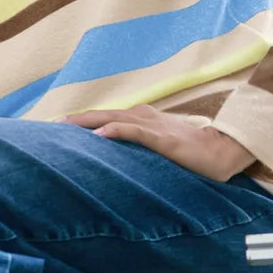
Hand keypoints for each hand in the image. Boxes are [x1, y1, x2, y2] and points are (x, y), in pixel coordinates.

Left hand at [63, 106, 253, 182]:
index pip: (106, 118)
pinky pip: (135, 132)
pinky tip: (100, 135)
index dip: (83, 121)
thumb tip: (115, 156)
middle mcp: (144, 117)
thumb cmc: (190, 151)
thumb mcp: (158, 147)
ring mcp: (153, 126)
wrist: (220, 151)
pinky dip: (116, 131)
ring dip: (89, 122)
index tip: (59, 127)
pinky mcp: (162, 139)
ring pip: (114, 119)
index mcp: (141, 118)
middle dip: (77, 120)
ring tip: (66, 126)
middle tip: (52, 126)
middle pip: (104, 115)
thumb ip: (137, 148)